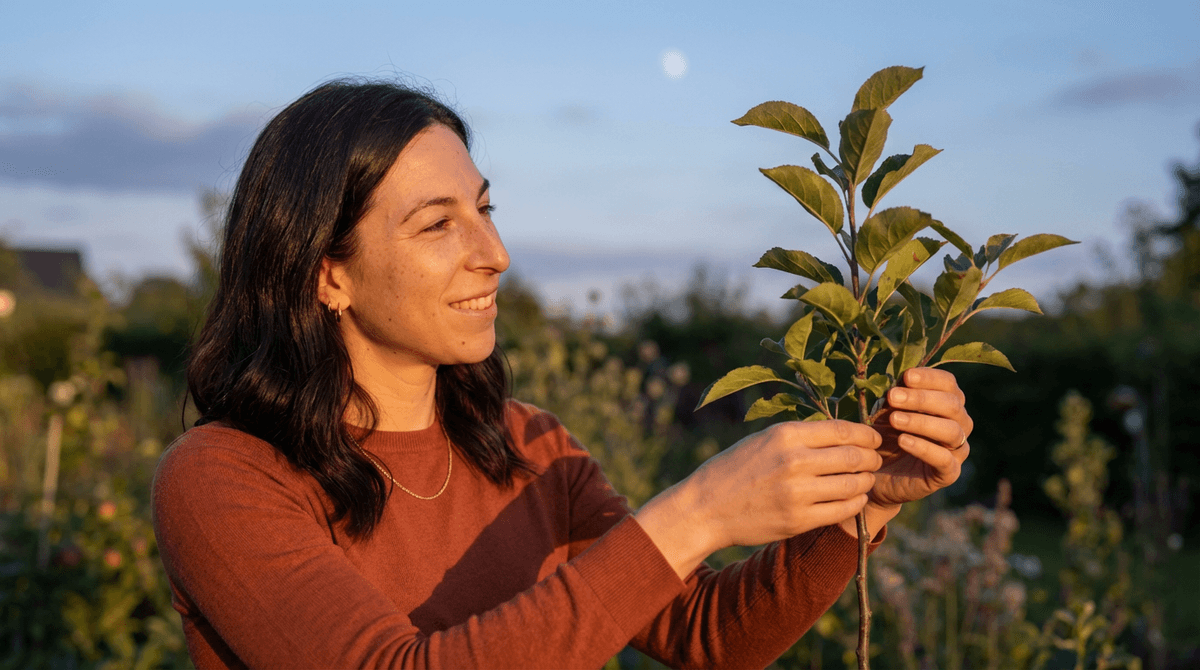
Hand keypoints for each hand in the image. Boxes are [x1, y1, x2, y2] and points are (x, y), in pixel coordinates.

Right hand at [636, 420, 882, 577]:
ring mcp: (797, 492)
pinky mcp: (799, 520)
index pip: (842, 430)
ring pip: (853, 484)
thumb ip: (800, 437)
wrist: (706, 507)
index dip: (866, 434)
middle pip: (854, 456)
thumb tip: (843, 434)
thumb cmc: (735, 469)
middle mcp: (794, 461)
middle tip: (874, 460)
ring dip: (865, 481)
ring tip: (864, 480)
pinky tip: (853, 498)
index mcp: (785, 435)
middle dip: (871, 458)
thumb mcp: (763, 439)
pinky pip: (843, 509)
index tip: (874, 438)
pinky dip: (855, 503)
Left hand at [868, 367, 972, 508]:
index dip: (930, 377)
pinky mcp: (949, 473)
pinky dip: (924, 448)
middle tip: (893, 397)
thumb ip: (895, 396)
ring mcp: (957, 450)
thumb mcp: (886, 412)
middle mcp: (959, 424)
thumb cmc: (885, 436)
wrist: (878, 474)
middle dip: (921, 398)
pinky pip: (944, 459)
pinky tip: (903, 440)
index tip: (906, 376)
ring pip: (952, 431)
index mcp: (947, 403)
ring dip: (921, 422)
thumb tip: (897, 378)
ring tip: (894, 419)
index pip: (949, 383)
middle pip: (952, 405)